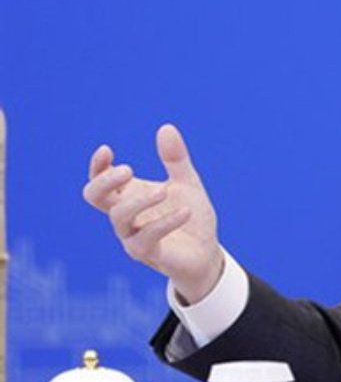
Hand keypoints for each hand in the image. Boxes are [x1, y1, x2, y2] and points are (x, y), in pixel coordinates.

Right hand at [82, 124, 223, 302]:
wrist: (206, 253)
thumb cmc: (191, 217)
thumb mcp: (187, 183)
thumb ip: (176, 159)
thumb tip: (166, 127)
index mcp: (128, 197)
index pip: (98, 181)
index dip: (97, 166)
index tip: (107, 150)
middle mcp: (125, 217)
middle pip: (94, 197)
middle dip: (106, 181)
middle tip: (129, 169)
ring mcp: (133, 237)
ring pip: (119, 217)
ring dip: (139, 201)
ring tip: (164, 191)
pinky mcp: (149, 254)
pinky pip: (147, 238)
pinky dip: (165, 222)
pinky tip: (185, 212)